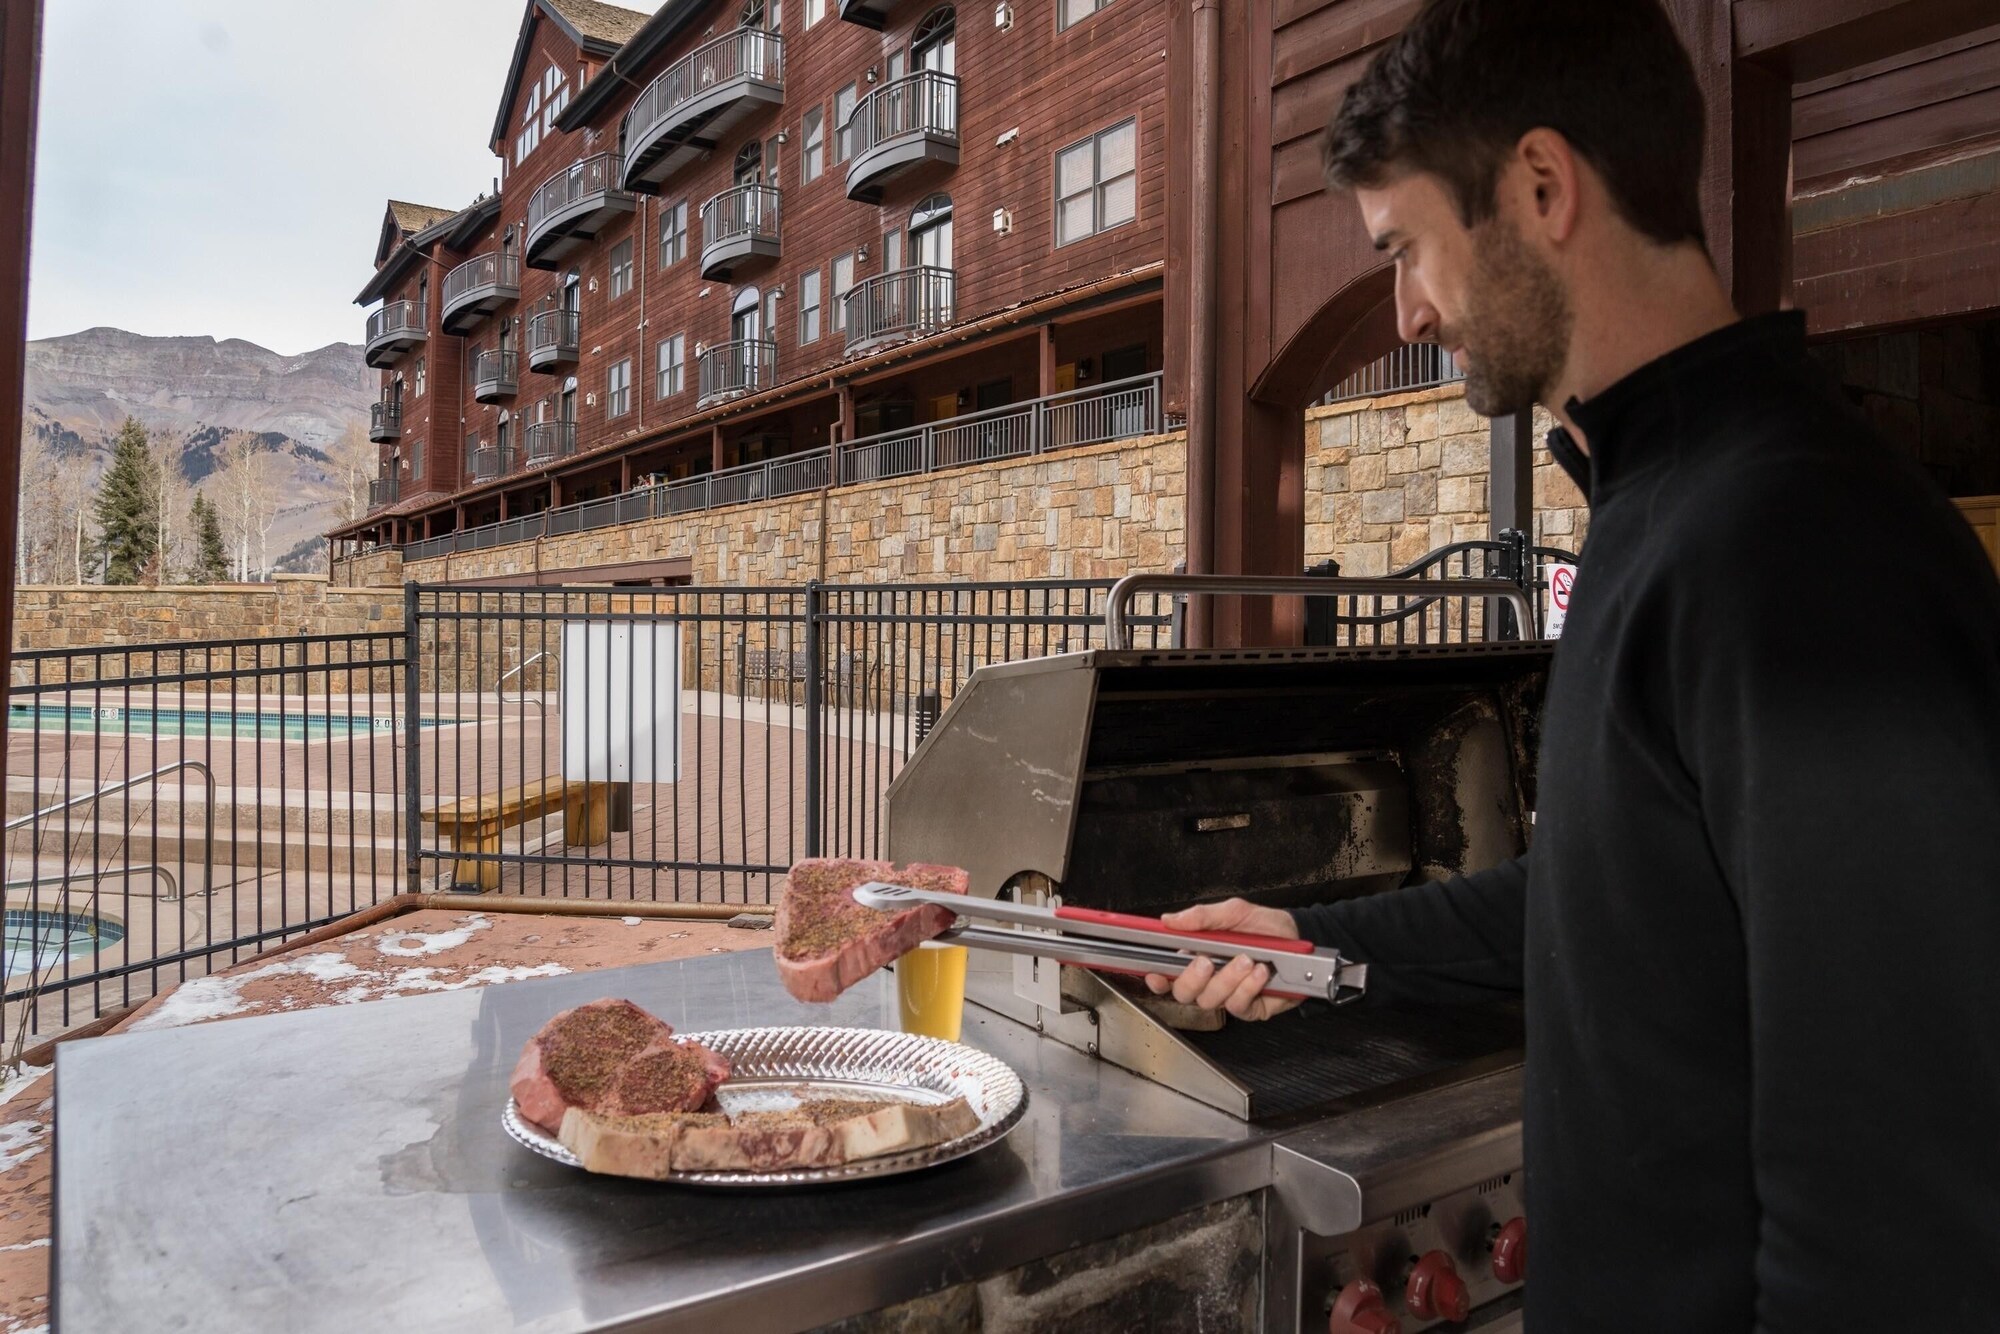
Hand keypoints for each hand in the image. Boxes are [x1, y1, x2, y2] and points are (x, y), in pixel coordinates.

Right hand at [1141, 898, 1304, 1021]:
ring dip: (1227, 979)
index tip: (1155, 972)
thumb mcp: (1235, 912)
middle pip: (1183, 993)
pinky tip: (1259, 972)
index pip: (1168, 972)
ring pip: (1210, 1000)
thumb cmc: (1267, 927)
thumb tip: (1170, 920)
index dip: (1157, 977)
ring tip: (1246, 959)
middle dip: (1193, 978)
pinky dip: (1248, 988)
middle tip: (1207, 961)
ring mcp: (1228, 994)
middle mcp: (1210, 978)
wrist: (1300, 940)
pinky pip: (1237, 1005)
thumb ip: (1202, 916)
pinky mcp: (1249, 1007)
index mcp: (1198, 955)